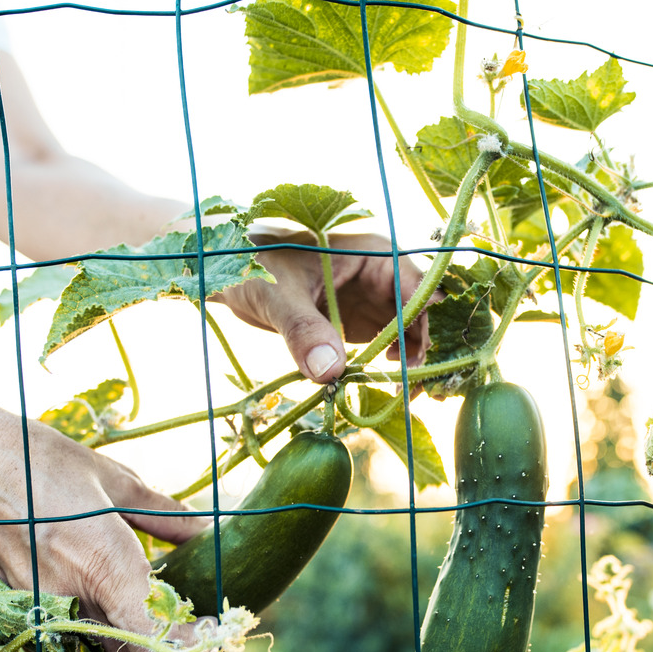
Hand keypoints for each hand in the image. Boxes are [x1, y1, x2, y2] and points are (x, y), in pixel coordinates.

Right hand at [0, 408, 214, 651]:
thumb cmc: (36, 458)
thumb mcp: (112, 479)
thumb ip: (163, 515)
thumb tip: (207, 531)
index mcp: (104, 565)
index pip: (158, 643)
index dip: (195, 650)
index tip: (216, 634)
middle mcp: (71, 601)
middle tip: (202, 641)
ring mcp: (38, 615)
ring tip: (164, 638)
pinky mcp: (14, 618)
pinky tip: (114, 634)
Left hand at [217, 231, 429, 382]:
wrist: (229, 273)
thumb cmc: (254, 265)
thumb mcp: (279, 295)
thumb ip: (303, 330)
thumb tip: (330, 372)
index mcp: (376, 256)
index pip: (419, 290)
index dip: (423, 328)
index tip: (411, 366)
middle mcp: (383, 278)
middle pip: (421, 317)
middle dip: (421, 353)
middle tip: (410, 392)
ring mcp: (374, 301)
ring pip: (408, 336)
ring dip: (409, 365)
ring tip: (399, 396)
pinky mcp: (360, 323)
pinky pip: (386, 348)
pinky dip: (387, 369)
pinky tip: (379, 387)